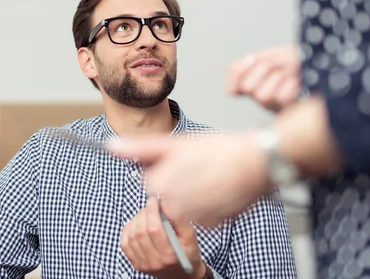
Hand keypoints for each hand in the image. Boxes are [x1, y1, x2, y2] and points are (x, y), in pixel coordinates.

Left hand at [109, 133, 270, 226]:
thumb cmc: (218, 149)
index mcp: (161, 184)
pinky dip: (208, 206)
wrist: (258, 162)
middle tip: (198, 169)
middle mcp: (175, 205)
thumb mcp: (175, 144)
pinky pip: (200, 216)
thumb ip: (140, 149)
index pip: (149, 182)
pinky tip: (219, 190)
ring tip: (209, 178)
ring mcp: (194, 217)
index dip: (165, 169)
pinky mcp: (211, 224)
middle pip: (165, 196)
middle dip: (177, 184)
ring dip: (192, 195)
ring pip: (183, 206)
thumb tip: (110, 147)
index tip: (181, 162)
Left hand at [121, 197, 205, 278]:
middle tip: (151, 205)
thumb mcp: (191, 237)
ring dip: (137, 219)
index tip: (154, 200)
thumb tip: (166, 202)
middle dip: (144, 213)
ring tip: (146, 214)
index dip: (152, 211)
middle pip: (141, 231)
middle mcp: (154, 262)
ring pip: (132, 235)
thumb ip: (180, 219)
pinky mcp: (136, 264)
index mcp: (170, 255)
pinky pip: (125, 243)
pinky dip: (129, 229)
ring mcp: (143, 264)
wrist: (182, 275)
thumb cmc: (188, 253)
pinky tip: (137, 224)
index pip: (155, 229)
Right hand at [227, 45, 299, 111]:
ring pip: (262, 95)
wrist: (328, 63)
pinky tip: (298, 81)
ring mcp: (276, 107)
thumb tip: (232, 69)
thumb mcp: (272, 56)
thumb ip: (249, 63)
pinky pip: (281, 98)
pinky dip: (290, 84)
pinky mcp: (291, 111)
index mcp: (255, 85)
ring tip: (291, 72)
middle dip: (262, 69)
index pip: (232, 89)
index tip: (252, 60)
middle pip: (247, 88)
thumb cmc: (302, 60)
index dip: (239, 72)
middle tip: (277, 64)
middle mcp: (263, 99)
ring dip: (277, 77)